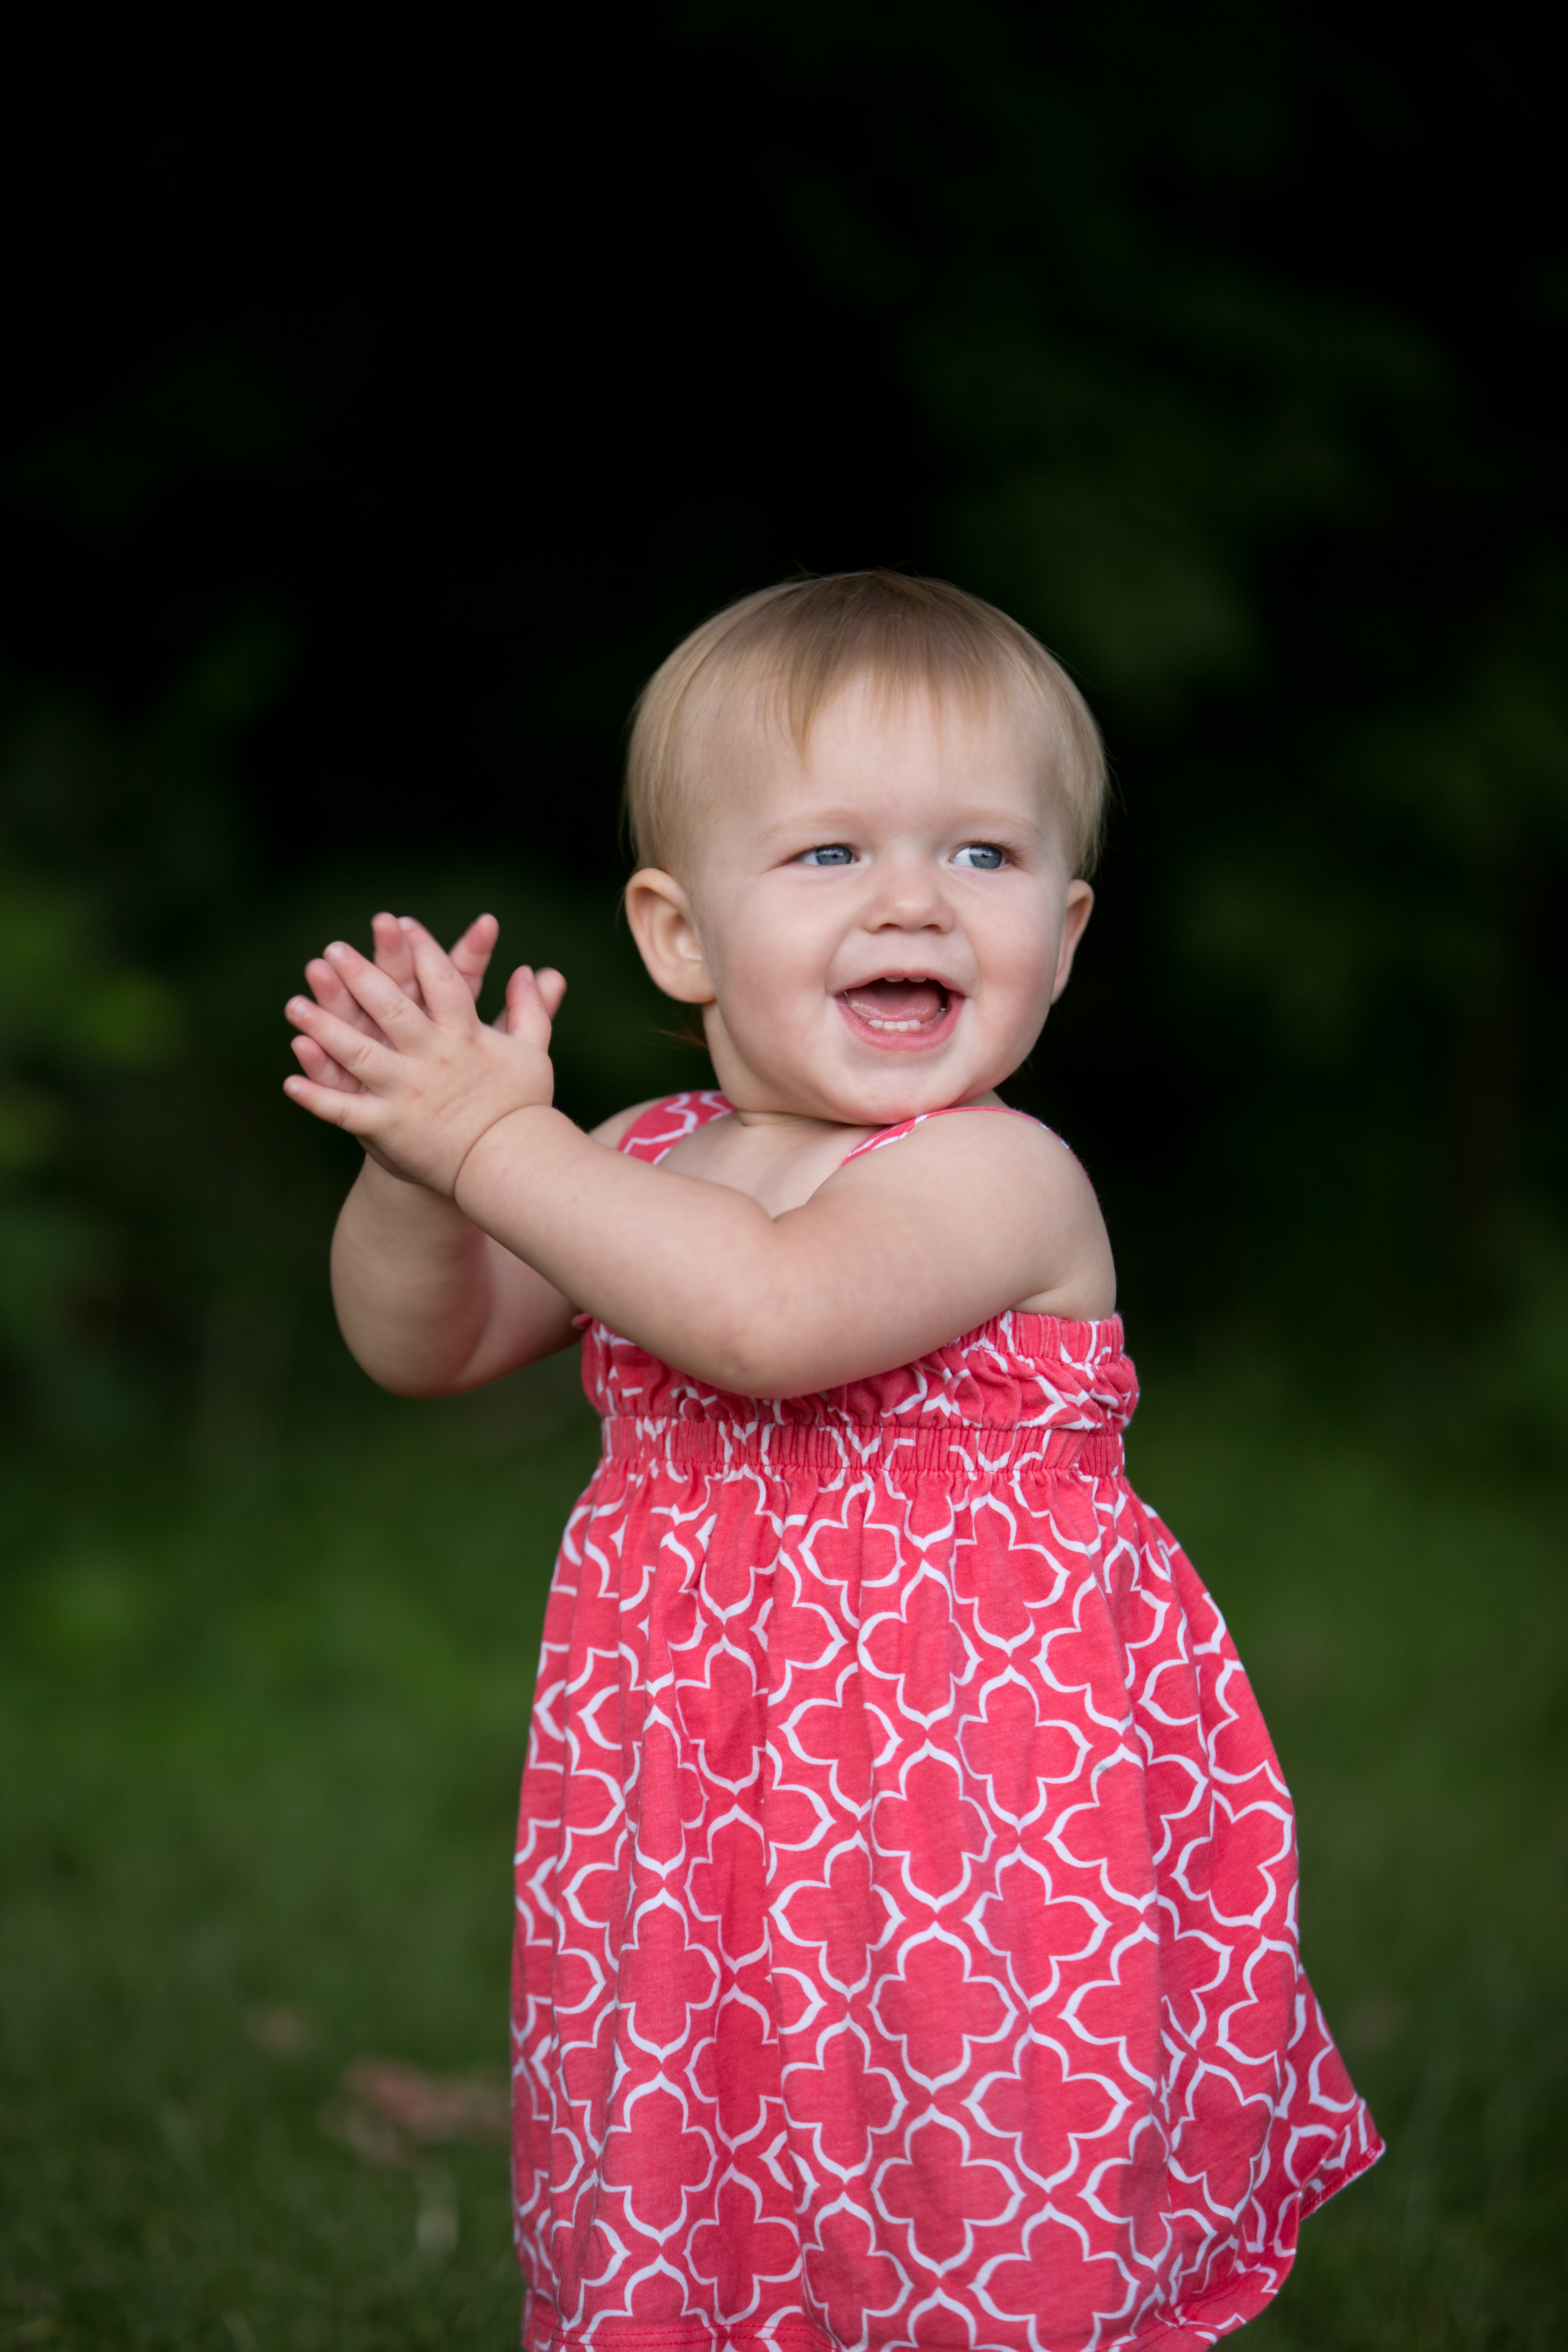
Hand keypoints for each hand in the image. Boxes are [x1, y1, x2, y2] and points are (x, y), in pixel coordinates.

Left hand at [283, 920, 564, 1192]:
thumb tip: (533, 973)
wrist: (510, 1166)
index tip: (400, 923)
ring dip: (323, 1028)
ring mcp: (405, 1093)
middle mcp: (431, 1058)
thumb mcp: (532, 1053)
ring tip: (294, 1005)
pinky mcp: (387, 1127)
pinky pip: (344, 1110)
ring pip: (357, 1053)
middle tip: (333, 950)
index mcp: (465, 1036)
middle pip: (390, 1008)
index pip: (441, 981)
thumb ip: (532, 1010)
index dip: (421, 949)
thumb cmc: (522, 1108)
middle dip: (360, 975)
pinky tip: (289, 1081)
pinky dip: (316, 1096)